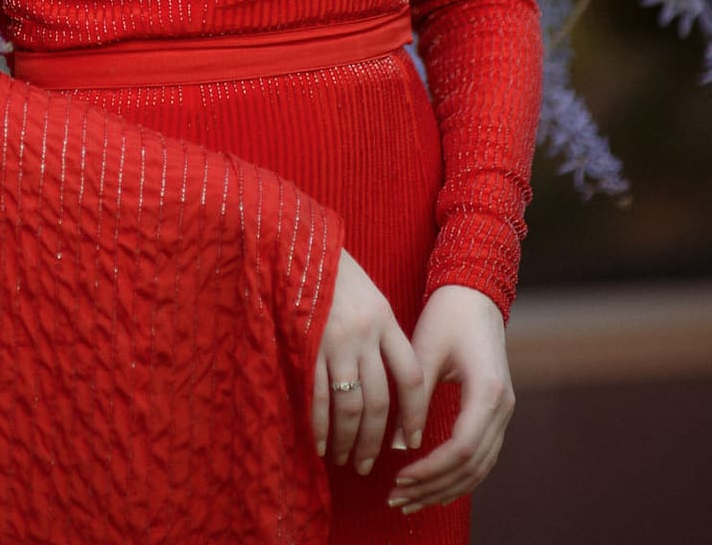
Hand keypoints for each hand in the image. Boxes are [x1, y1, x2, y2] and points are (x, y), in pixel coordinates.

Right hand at [313, 247, 424, 476]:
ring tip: (344, 459)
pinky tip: (319, 443)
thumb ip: (381, 336)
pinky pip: (318, 396)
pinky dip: (320, 426)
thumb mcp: (369, 297)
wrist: (296, 245)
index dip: (415, 414)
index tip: (413, 440)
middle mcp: (365, 335)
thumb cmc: (334, 273)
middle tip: (368, 465)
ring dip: (348, 440)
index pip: (412, 377)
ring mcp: (335, 341)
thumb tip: (388, 383)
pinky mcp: (307, 345)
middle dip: (374, 440)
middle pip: (380, 401)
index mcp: (385, 321)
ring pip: (350, 406)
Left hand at [388, 285, 514, 514]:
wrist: (475, 294)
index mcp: (488, 392)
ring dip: (445, 488)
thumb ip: (413, 398)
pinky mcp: (496, 414)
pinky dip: (457, 476)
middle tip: (396, 499)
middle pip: (472, 466)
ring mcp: (504, 413)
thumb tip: (398, 445)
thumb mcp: (424, 351)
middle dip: (433, 488)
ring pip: (479, 468)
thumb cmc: (447, 316)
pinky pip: (481, 457)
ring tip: (408, 500)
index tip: (398, 478)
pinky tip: (431, 486)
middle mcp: (503, 408)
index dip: (430, 470)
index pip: (462, 448)